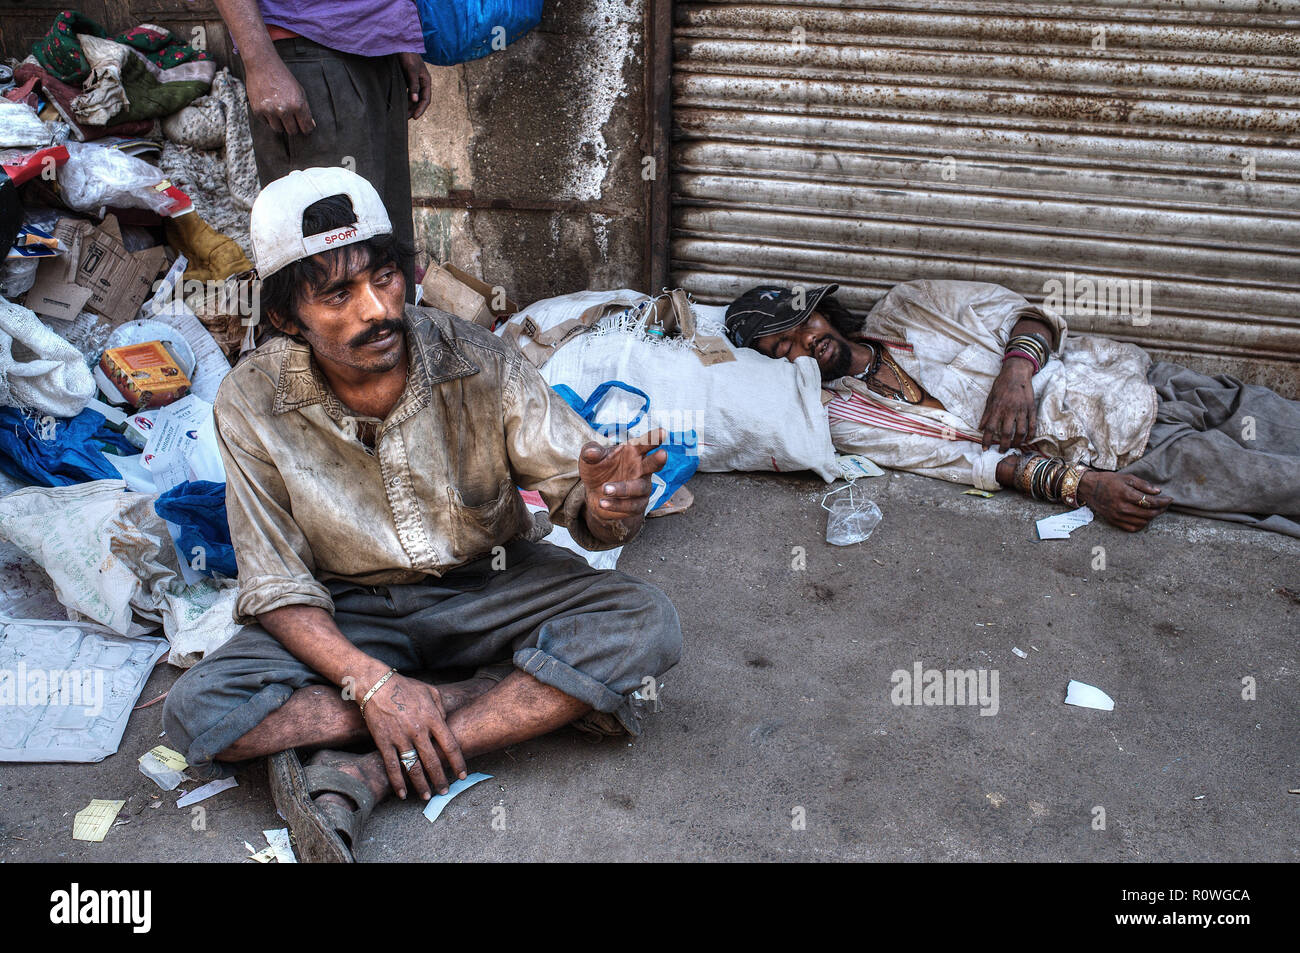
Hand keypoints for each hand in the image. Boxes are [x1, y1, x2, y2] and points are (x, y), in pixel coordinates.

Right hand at [244, 54, 314, 135]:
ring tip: (278, 111)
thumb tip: (310, 125)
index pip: (306, 128)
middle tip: (290, 118)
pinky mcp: (258, 111)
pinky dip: (268, 118)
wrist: (263, 65)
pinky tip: (269, 106)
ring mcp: (270, 111)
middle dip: (293, 126)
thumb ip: (305, 109)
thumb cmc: (283, 77)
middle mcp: (284, 110)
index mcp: (297, 105)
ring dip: (280, 123)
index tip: (305, 128)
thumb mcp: (299, 91)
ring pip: (279, 129)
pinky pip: (266, 123)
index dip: (306, 129)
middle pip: (292, 131)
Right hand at [360, 673, 466, 799]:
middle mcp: (418, 730)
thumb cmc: (406, 687)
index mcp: (433, 718)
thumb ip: (442, 709)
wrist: (376, 685)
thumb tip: (447, 724)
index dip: (458, 763)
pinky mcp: (383, 742)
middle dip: (440, 780)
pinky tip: (403, 794)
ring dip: (421, 785)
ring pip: (413, 768)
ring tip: (427, 796)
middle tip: (445, 791)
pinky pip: (392, 766)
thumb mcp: (430, 692)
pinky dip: (398, 782)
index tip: (462, 775)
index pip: (450, 746)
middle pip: (433, 761)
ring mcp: (400, 737)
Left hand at [398, 52, 430, 119]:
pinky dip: (403, 100)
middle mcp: (421, 83)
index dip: (421, 109)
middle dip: (413, 110)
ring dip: (408, 106)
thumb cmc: (407, 55)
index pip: (426, 99)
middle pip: (419, 101)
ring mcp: (414, 82)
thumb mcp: (411, 70)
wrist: (399, 44)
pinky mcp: (406, 80)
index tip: (414, 117)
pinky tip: (398, 104)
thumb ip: (413, 85)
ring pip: (413, 98)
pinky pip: (407, 93)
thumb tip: (415, 100)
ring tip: (401, 115)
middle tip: (405, 119)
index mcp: (426, 81)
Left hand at [579, 428, 668, 538]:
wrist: (594, 494)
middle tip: (663, 454)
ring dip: (623, 488)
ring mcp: (642, 487)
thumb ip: (590, 452)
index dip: (653, 438)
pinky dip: (617, 504)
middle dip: (658, 460)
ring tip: (604, 489)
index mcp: (633, 452)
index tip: (662, 432)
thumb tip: (591, 452)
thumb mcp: (589, 459)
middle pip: (654, 464)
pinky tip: (603, 502)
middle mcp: (641, 468)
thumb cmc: (597, 470)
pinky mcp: (638, 504)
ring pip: (639, 488)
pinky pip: (632, 505)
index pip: (645, 443)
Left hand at [979, 359, 1037, 451]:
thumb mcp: (990, 398)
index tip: (985, 449)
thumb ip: (986, 414)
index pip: (990, 428)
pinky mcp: (1031, 408)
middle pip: (1006, 433)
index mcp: (997, 408)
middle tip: (1001, 451)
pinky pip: (1032, 424)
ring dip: (1017, 442)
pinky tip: (1028, 440)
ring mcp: (1022, 409)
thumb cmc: (1001, 385)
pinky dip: (1031, 434)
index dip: (986, 440)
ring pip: (1021, 431)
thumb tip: (980, 428)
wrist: (1016, 373)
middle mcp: (1010, 410)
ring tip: (1014, 447)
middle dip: (1004, 445)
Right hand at [1078, 472, 1171, 531]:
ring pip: (1142, 522)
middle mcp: (1121, 507)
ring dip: (1152, 517)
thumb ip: (1143, 484)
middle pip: (1148, 514)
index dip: (1163, 501)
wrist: (1089, 488)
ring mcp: (1117, 516)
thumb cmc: (1108, 481)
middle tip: (1164, 505)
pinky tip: (1144, 518)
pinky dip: (1141, 525)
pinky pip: (1132, 528)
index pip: (1150, 502)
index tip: (1169, 499)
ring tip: (1155, 511)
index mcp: (1125, 494)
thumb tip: (1158, 491)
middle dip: (1160, 510)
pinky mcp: (1114, 521)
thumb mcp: (1126, 477)